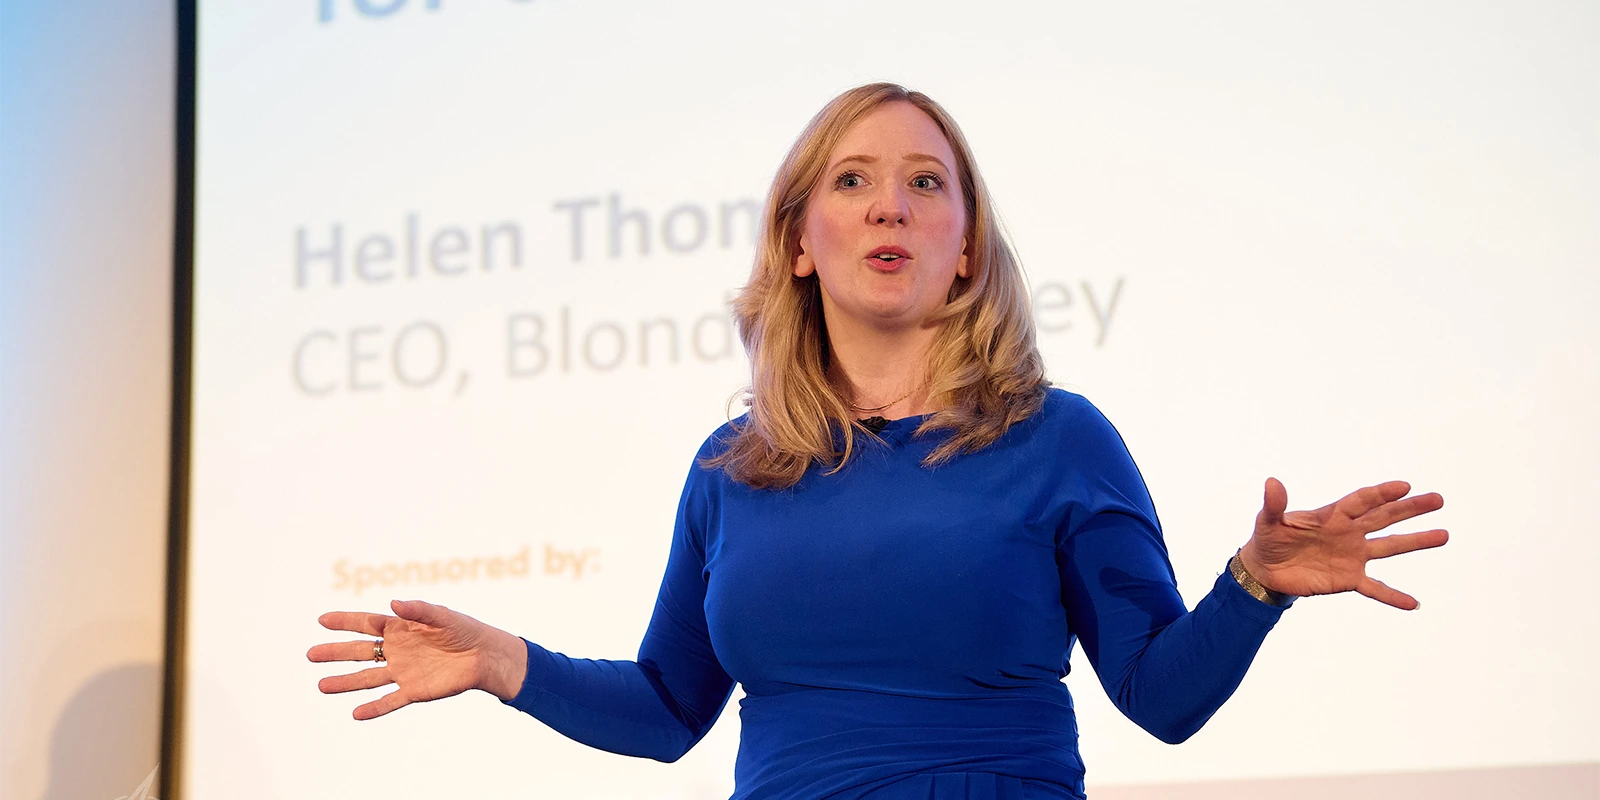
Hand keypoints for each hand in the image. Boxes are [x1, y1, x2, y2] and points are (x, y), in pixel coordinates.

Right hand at [307, 599, 527, 719]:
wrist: (484, 655)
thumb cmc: (464, 629)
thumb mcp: (442, 616)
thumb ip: (418, 610)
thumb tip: (392, 602)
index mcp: (401, 628)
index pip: (367, 624)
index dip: (345, 622)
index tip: (322, 620)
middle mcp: (397, 650)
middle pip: (360, 652)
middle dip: (336, 653)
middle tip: (311, 655)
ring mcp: (403, 671)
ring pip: (368, 678)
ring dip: (346, 682)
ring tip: (321, 685)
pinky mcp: (415, 690)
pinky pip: (390, 700)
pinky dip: (374, 707)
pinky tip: (356, 713)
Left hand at [1238, 478, 1447, 609]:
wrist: (1266, 568)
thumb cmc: (1268, 538)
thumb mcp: (1268, 521)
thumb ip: (1274, 504)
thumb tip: (1272, 483)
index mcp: (1332, 515)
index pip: (1361, 501)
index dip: (1381, 494)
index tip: (1404, 486)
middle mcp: (1348, 533)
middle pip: (1384, 518)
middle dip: (1410, 509)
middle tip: (1437, 500)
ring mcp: (1352, 556)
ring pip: (1389, 547)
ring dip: (1415, 542)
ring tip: (1443, 535)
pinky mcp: (1348, 579)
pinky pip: (1375, 588)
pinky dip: (1393, 596)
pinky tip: (1414, 603)